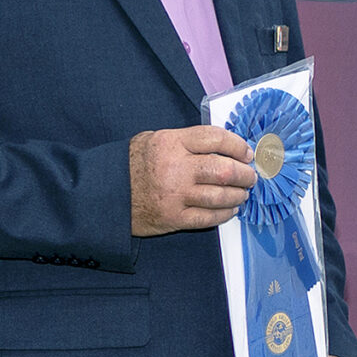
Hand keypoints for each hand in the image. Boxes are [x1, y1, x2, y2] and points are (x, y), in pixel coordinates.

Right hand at [129, 126, 252, 235]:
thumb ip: (187, 141)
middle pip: (225, 170)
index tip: (247, 153)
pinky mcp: (174, 218)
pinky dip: (225, 213)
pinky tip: (230, 209)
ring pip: (221, 196)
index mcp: (171, 143)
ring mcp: (175, 195)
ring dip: (238, 195)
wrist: (106, 193)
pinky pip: (210, 217)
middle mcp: (175, 168)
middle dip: (245, 174)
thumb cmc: (133, 164)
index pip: (216, 139)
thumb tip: (225, 147)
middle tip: (250, 176)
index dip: (238, 146)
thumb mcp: (155, 140)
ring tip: (242, 193)